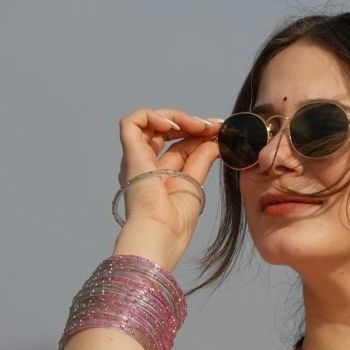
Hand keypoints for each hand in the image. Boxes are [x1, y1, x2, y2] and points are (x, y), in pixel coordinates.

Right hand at [115, 107, 222, 268]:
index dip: (198, 135)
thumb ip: (202, 158)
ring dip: (177, 118)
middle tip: (212, 126)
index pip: (180, 146)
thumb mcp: (195, 183)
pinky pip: (133, 122)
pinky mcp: (130, 154)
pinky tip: (174, 126)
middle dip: (191, 124)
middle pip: (167, 133)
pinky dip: (153, 116)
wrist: (162, 233)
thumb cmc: (176, 223)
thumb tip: (214, 139)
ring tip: (198, 126)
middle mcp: (145, 166)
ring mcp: (136, 159)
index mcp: (161, 177)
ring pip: (150, 122)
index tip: (220, 130)